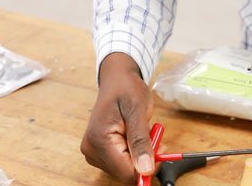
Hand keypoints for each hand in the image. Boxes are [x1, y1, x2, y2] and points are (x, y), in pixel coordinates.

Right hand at [81, 52, 156, 182]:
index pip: (127, 173)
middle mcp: (91, 149)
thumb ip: (141, 141)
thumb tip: (146, 169)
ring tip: (140, 131)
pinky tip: (133, 135)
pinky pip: (120, 162)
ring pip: (124, 168)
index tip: (160, 147)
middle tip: (152, 136)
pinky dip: (132, 152)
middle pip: (125, 172)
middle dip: (143, 157)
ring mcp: (93, 151)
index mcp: (99, 140)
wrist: (116, 78)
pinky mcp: (98, 151)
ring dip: (138, 154)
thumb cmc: (126, 88)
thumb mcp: (138, 111)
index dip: (148, 166)